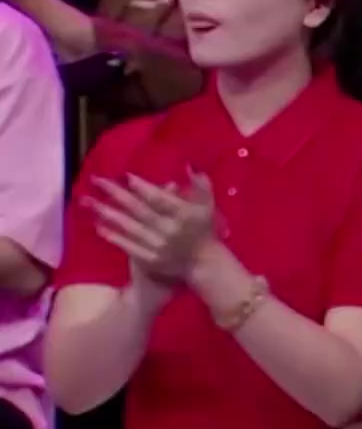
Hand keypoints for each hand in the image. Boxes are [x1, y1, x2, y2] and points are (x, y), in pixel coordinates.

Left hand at [83, 172, 218, 284]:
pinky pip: (127, 245)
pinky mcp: (149, 259)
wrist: (203, 263)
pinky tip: (98, 225)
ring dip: (107, 213)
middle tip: (96, 181)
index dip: (143, 188)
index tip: (126, 176)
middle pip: (139, 210)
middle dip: (116, 194)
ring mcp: (158, 245)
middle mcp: (169, 229)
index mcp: (184, 215)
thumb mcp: (208, 206)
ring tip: (88, 201)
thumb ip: (201, 185)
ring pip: (128, 226)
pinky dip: (112, 235)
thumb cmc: (204, 230)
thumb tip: (188, 165)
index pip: (160, 199)